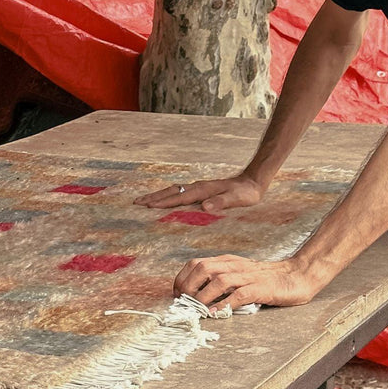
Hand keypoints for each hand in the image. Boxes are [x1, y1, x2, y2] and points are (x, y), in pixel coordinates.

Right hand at [134, 173, 265, 211]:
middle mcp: (197, 187)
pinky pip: (178, 192)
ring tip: (143, 200)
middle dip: (153, 197)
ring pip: (172, 190)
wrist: (252, 181)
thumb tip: (204, 206)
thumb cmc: (246, 193)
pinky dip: (166, 195)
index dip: (163, 202)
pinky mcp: (199, 189)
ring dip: (157, 195)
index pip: (179, 198)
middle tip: (136, 203)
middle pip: (170, 191)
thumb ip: (221, 202)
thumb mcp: (237, 199)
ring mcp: (197, 187)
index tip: (148, 207)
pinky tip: (163, 199)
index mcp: (203, 190)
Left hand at [174, 255, 322, 310]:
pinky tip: (217, 313)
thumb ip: (221, 279)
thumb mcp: (239, 273)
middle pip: (203, 268)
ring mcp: (248, 276)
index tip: (176, 293)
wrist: (297, 275)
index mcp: (227, 261)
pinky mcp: (261, 288)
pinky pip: (240, 295)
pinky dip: (225, 304)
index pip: (196, 263)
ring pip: (219, 280)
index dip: (182, 278)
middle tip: (184, 302)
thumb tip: (196, 294)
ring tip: (196, 309)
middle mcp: (235, 266)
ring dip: (203, 296)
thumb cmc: (266, 278)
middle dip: (188, 286)